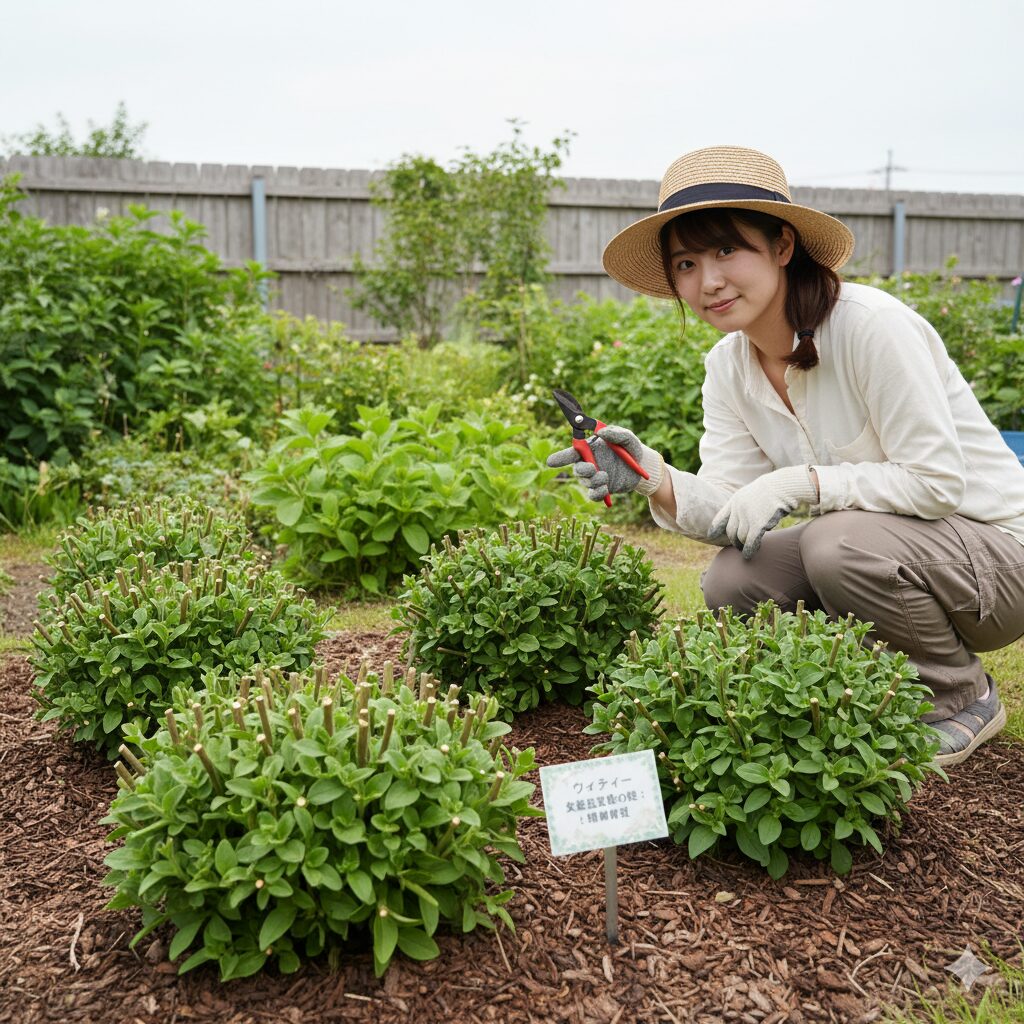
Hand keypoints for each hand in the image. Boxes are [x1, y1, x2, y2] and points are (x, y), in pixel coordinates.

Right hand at [546, 425, 663, 502]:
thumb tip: (601, 433)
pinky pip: (593, 495)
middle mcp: (589, 464)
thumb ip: (616, 433)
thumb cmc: (632, 449)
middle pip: (576, 469)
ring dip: (594, 481)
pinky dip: (598, 493)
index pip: (571, 453)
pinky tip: (606, 488)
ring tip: (606, 477)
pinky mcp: (602, 489)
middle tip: (593, 469)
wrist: (643, 467)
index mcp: (590, 449)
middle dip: (582, 470)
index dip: (559, 458)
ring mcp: (594, 478)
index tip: (550, 462)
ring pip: (585, 482)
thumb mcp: (627, 438)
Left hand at [708, 466, 817, 558]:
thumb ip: (744, 505)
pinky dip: (749, 550)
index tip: (710, 536)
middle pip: (731, 531)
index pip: (721, 517)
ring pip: (741, 537)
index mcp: (735, 500)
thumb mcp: (752, 493)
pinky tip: (748, 555)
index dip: (716, 528)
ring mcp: (747, 516)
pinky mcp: (758, 524)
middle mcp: (738, 509)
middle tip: (738, 546)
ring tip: (746, 549)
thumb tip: (742, 518)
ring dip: (743, 545)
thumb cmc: (772, 489)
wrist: (782, 485)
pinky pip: (750, 541)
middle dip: (734, 541)